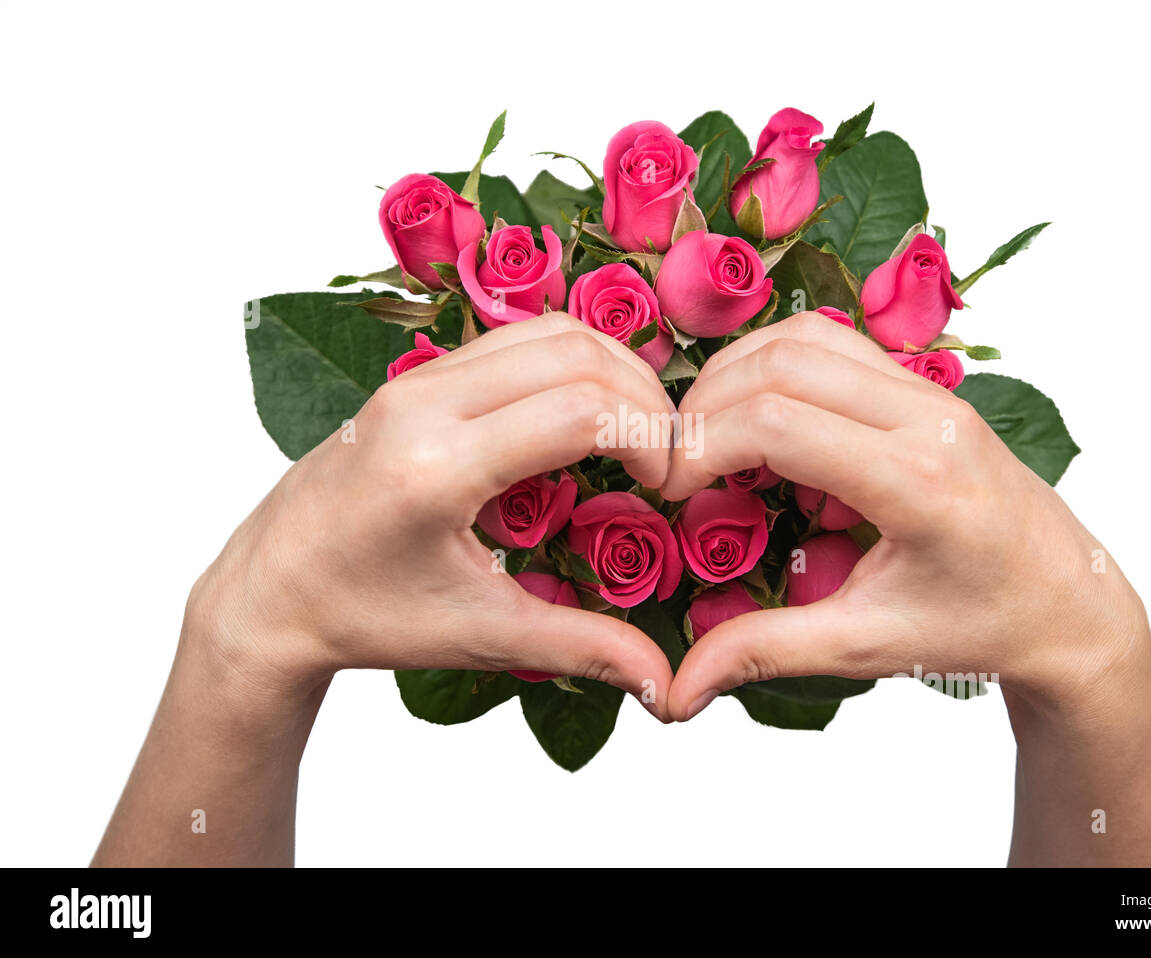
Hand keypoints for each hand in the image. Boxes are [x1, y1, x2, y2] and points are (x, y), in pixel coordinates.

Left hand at [190, 313, 676, 716]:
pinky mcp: (415, 377)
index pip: (579, 410)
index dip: (646, 438)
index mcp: (438, 467)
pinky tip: (586, 414)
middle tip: (664, 457)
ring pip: (547, 332)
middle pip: (574, 354)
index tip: (665, 485)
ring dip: (610, 369)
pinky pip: (513, 339)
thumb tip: (664, 684)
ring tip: (637, 431)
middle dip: (642, 397)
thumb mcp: (480, 635)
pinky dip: (570, 362)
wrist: (269, 593)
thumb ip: (581, 647)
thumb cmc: (362, 616)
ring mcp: (414, 381)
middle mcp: (422, 405)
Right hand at [660, 311, 1148, 720]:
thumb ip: (765, 652)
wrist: (1069, 602)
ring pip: (803, 337)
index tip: (669, 490)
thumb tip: (676, 689)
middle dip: (705, 407)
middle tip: (676, 465)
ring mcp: (930, 391)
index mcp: (916, 480)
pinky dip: (776, 369)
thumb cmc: (983, 625)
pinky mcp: (924, 386)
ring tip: (708, 439)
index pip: (776, 422)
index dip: (699, 446)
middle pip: (780, 364)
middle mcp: (927, 416)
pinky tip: (761, 426)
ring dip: (737, 376)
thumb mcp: (868, 644)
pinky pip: (832, 345)